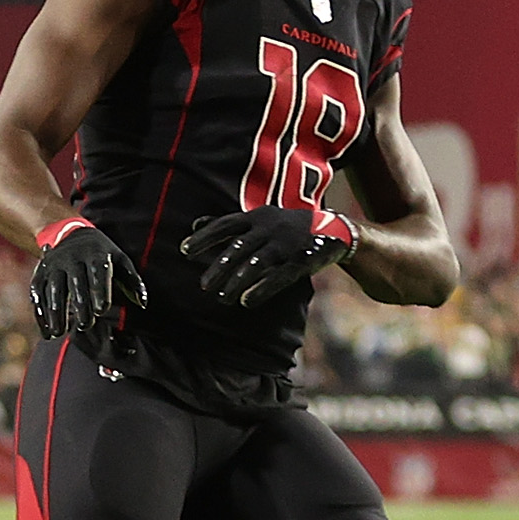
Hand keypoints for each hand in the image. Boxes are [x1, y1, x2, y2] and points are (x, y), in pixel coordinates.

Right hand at [29, 220, 145, 341]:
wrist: (70, 234)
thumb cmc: (102, 254)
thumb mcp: (120, 259)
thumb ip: (132, 281)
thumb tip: (142, 303)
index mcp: (95, 254)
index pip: (97, 272)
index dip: (98, 291)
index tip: (101, 310)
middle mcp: (72, 257)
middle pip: (75, 282)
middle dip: (79, 304)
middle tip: (86, 325)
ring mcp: (54, 265)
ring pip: (53, 288)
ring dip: (55, 311)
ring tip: (60, 333)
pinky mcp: (40, 273)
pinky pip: (38, 293)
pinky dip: (40, 313)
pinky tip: (47, 332)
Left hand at [177, 205, 358, 306]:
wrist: (334, 229)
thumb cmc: (286, 227)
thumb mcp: (259, 219)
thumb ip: (230, 224)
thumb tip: (194, 224)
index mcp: (257, 217)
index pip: (226, 224)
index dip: (205, 237)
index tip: (184, 251)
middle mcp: (270, 228)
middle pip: (239, 247)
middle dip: (220, 266)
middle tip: (204, 285)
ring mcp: (286, 244)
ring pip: (256, 264)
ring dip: (237, 282)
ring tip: (223, 298)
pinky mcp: (301, 261)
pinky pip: (279, 277)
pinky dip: (262, 290)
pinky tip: (247, 302)